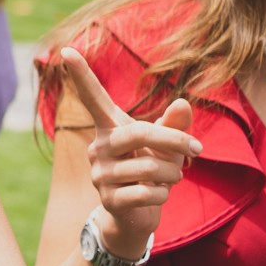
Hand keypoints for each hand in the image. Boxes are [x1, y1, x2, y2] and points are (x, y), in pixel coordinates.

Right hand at [60, 47, 200, 253]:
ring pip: (150, 167)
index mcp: (109, 127)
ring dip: (174, 174)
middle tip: (199, 150)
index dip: (81, 74)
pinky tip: (156, 196)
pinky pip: (148, 192)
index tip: (67, 49)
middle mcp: (98, 146)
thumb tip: (184, 103)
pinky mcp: (108, 199)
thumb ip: (174, 126)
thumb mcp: (164, 147)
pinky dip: (163, 195)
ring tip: (172, 178)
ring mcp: (99, 173)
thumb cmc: (150, 171)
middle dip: (174, 142)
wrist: (135, 215)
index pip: (92, 97)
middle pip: (139, 133)